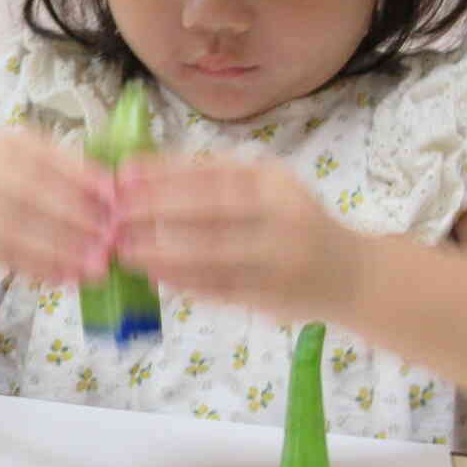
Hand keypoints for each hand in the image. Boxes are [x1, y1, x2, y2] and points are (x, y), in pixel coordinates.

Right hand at [0, 131, 115, 284]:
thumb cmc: (8, 187)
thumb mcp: (34, 168)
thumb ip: (68, 176)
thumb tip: (115, 195)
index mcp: (5, 145)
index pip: (45, 157)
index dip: (80, 176)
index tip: (111, 196)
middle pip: (28, 192)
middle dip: (72, 218)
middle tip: (106, 238)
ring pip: (14, 229)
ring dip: (57, 250)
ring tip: (92, 266)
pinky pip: (3, 256)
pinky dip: (36, 269)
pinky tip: (64, 278)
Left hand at [114, 154, 365, 317]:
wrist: (353, 276)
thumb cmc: (294, 226)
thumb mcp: (268, 191)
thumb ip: (217, 183)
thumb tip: (145, 175)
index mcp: (274, 182)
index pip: (211, 172)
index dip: (164, 173)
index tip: (123, 174)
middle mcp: (282, 215)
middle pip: (209, 209)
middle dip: (156, 211)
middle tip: (113, 215)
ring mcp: (279, 258)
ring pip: (211, 253)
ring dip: (162, 252)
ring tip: (124, 251)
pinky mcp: (273, 295)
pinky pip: (219, 288)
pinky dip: (184, 282)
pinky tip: (154, 277)